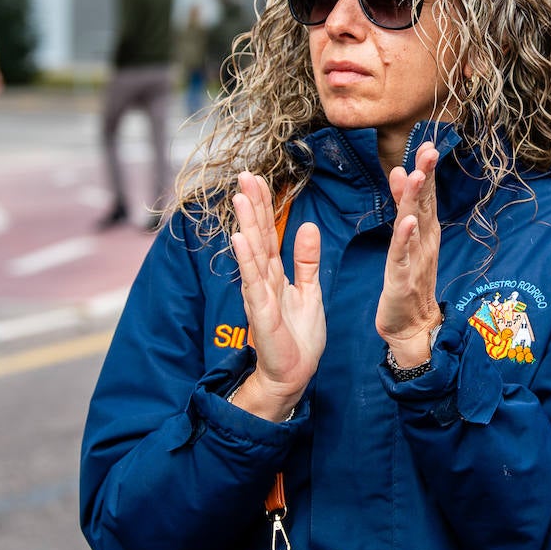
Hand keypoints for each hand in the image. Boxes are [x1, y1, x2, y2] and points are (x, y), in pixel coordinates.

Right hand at [230, 172, 325, 420]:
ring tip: (241, 199)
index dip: (264, 206)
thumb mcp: (310, 291)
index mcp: (276, 273)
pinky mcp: (261, 313)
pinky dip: (246, 261)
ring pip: (252, 254)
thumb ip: (306, 260)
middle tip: (244, 175)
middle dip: (252, 206)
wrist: (295, 374)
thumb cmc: (299, 336)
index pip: (269, 233)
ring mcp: (259, 295)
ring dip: (246, 226)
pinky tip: (240, 241)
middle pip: (257, 236)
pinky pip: (253, 283)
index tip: (258, 178)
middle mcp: (264, 280)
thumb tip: (306, 226)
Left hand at [377, 141, 443, 367]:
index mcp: (426, 230)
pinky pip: (403, 254)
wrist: (413, 326)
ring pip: (415, 224)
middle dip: (427, 175)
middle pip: (425, 203)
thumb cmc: (410, 281)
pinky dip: (405, 237)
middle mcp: (425, 241)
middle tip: (429, 149)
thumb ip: (402, 204)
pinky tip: (407, 221)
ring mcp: (416, 259)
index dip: (426, 169)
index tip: (427, 143)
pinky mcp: (403, 277)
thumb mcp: (406, 238)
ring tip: (417, 175)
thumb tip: (398, 170)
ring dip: (415, 200)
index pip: (426, 194)